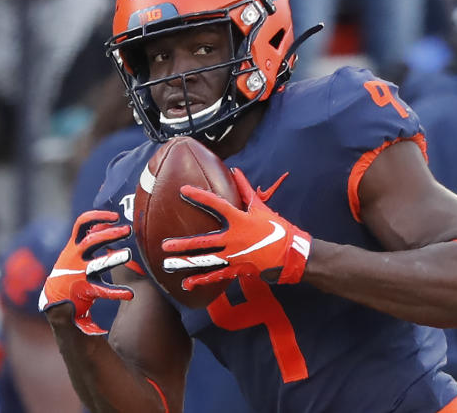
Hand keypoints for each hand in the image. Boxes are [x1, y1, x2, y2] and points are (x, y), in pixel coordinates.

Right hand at [39, 210, 133, 334]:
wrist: (54, 298)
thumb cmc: (70, 269)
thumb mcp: (75, 251)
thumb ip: (90, 237)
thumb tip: (109, 222)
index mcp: (74, 246)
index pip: (83, 224)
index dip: (98, 217)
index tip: (116, 216)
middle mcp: (75, 257)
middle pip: (92, 240)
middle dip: (110, 234)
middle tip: (127, 230)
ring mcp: (79, 273)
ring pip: (97, 264)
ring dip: (113, 258)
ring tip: (128, 254)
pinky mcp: (85, 290)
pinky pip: (103, 290)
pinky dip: (117, 292)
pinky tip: (130, 293)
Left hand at [161, 168, 310, 288]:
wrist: (292, 254)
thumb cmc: (278, 228)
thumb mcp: (261, 207)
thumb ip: (245, 190)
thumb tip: (235, 172)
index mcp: (239, 220)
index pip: (216, 205)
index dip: (199, 197)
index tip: (183, 190)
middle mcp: (234, 239)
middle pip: (204, 241)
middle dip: (183, 243)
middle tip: (164, 245)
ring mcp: (234, 256)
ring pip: (206, 261)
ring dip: (186, 264)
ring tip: (168, 265)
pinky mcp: (238, 269)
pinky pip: (217, 276)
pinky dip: (202, 280)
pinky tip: (187, 284)